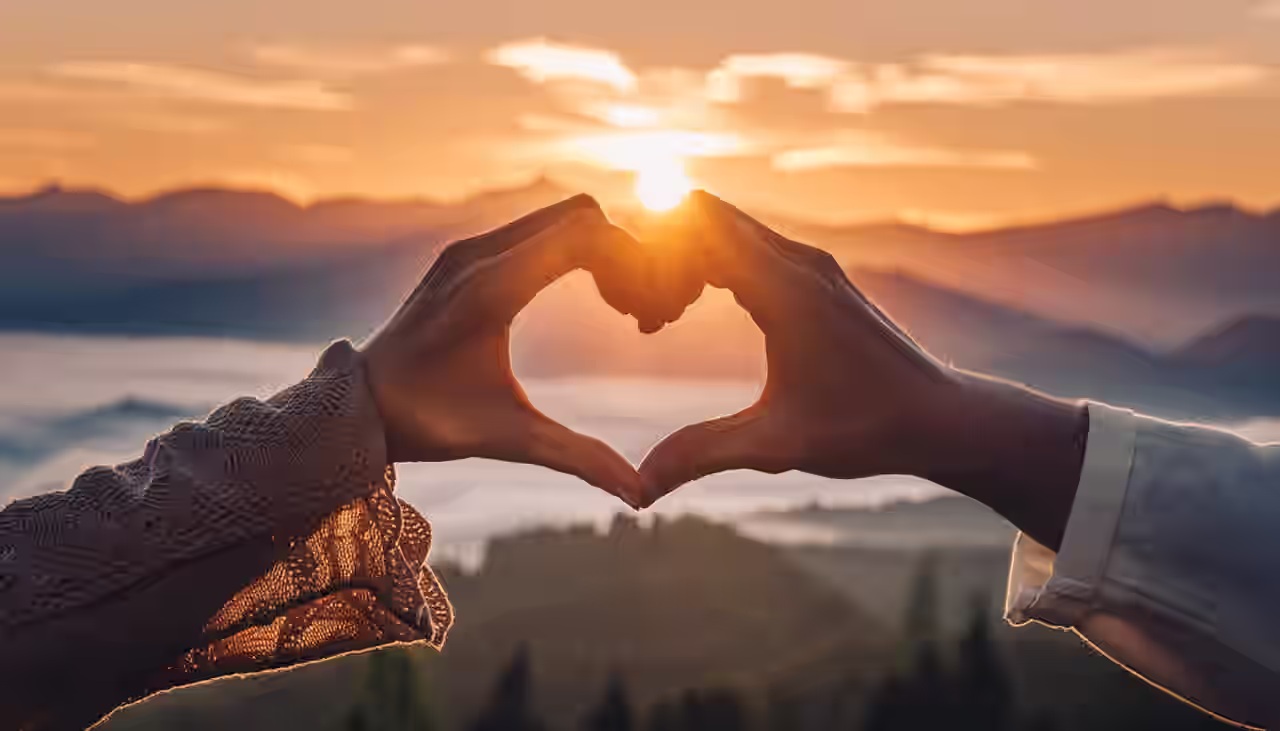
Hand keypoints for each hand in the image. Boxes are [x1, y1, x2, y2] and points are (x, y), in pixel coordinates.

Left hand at [361, 195, 653, 507]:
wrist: (355, 406)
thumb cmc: (429, 422)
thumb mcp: (509, 437)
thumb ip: (578, 458)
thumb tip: (639, 495)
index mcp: (490, 289)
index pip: (582, 235)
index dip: (628, 262)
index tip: (643, 310)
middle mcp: (477, 255)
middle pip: (579, 213)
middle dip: (621, 250)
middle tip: (637, 305)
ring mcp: (467, 248)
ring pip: (558, 214)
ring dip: (598, 245)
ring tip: (619, 300)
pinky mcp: (461, 254)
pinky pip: (534, 227)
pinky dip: (570, 245)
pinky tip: (586, 290)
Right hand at [638, 192, 1087, 549]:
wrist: (943, 418)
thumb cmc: (869, 429)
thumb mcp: (778, 446)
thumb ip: (703, 455)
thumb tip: (637, 489)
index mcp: (788, 289)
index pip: (700, 223)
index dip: (654, 255)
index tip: (641, 313)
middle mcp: (801, 262)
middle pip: (705, 214)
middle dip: (661, 252)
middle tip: (646, 314)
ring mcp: (812, 264)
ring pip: (725, 226)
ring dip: (684, 258)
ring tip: (663, 318)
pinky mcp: (818, 276)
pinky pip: (747, 243)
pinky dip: (710, 263)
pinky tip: (695, 310)